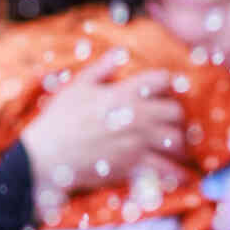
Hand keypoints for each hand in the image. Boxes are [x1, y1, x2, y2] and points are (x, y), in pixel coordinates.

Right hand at [20, 53, 187, 212]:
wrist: (48, 157)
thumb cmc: (59, 120)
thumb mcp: (78, 86)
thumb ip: (102, 69)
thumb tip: (119, 54)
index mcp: (125, 93)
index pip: (162, 80)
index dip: (165, 84)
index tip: (161, 92)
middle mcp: (137, 116)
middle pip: (176, 112)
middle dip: (175, 116)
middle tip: (169, 122)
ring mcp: (138, 143)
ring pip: (176, 141)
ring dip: (178, 143)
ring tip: (174, 147)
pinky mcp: (134, 167)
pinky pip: (167, 170)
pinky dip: (177, 173)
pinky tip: (182, 175)